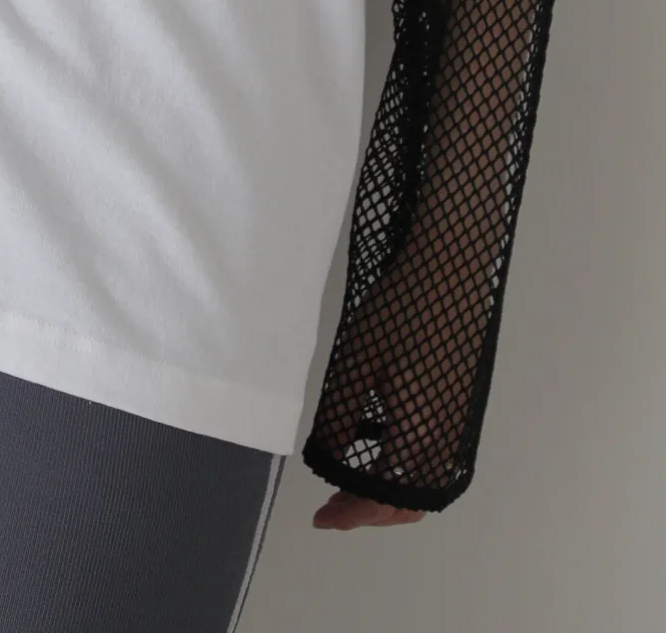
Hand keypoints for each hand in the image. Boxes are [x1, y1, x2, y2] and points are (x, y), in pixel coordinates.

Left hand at [307, 246, 469, 530]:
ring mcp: (460, 421)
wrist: (451, 268)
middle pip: (412, 502)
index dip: (352, 514)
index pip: (382, 496)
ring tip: (352, 477)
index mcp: (418, 432)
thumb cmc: (398, 309)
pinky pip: (437, 457)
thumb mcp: (355, 359)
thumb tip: (325, 458)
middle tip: (336, 503)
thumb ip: (339, 414)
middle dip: (373, 512)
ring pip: (429, 483)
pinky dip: (409, 468)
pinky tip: (378, 439)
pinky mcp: (463, 402)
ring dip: (392, 493)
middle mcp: (446, 437)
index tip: (322, 517)